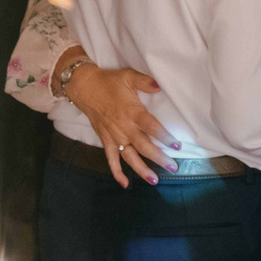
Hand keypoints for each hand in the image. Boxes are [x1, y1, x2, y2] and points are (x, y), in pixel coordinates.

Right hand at [61, 53, 172, 185]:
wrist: (84, 87)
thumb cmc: (108, 82)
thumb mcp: (128, 76)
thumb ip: (145, 81)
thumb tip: (159, 86)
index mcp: (132, 113)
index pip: (151, 128)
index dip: (164, 137)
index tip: (176, 146)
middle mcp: (124, 128)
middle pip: (144, 146)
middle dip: (159, 158)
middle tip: (173, 167)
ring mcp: (114, 136)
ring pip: (130, 157)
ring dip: (142, 169)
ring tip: (154, 180)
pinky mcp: (105, 140)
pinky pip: (111, 159)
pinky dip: (117, 172)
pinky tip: (125, 184)